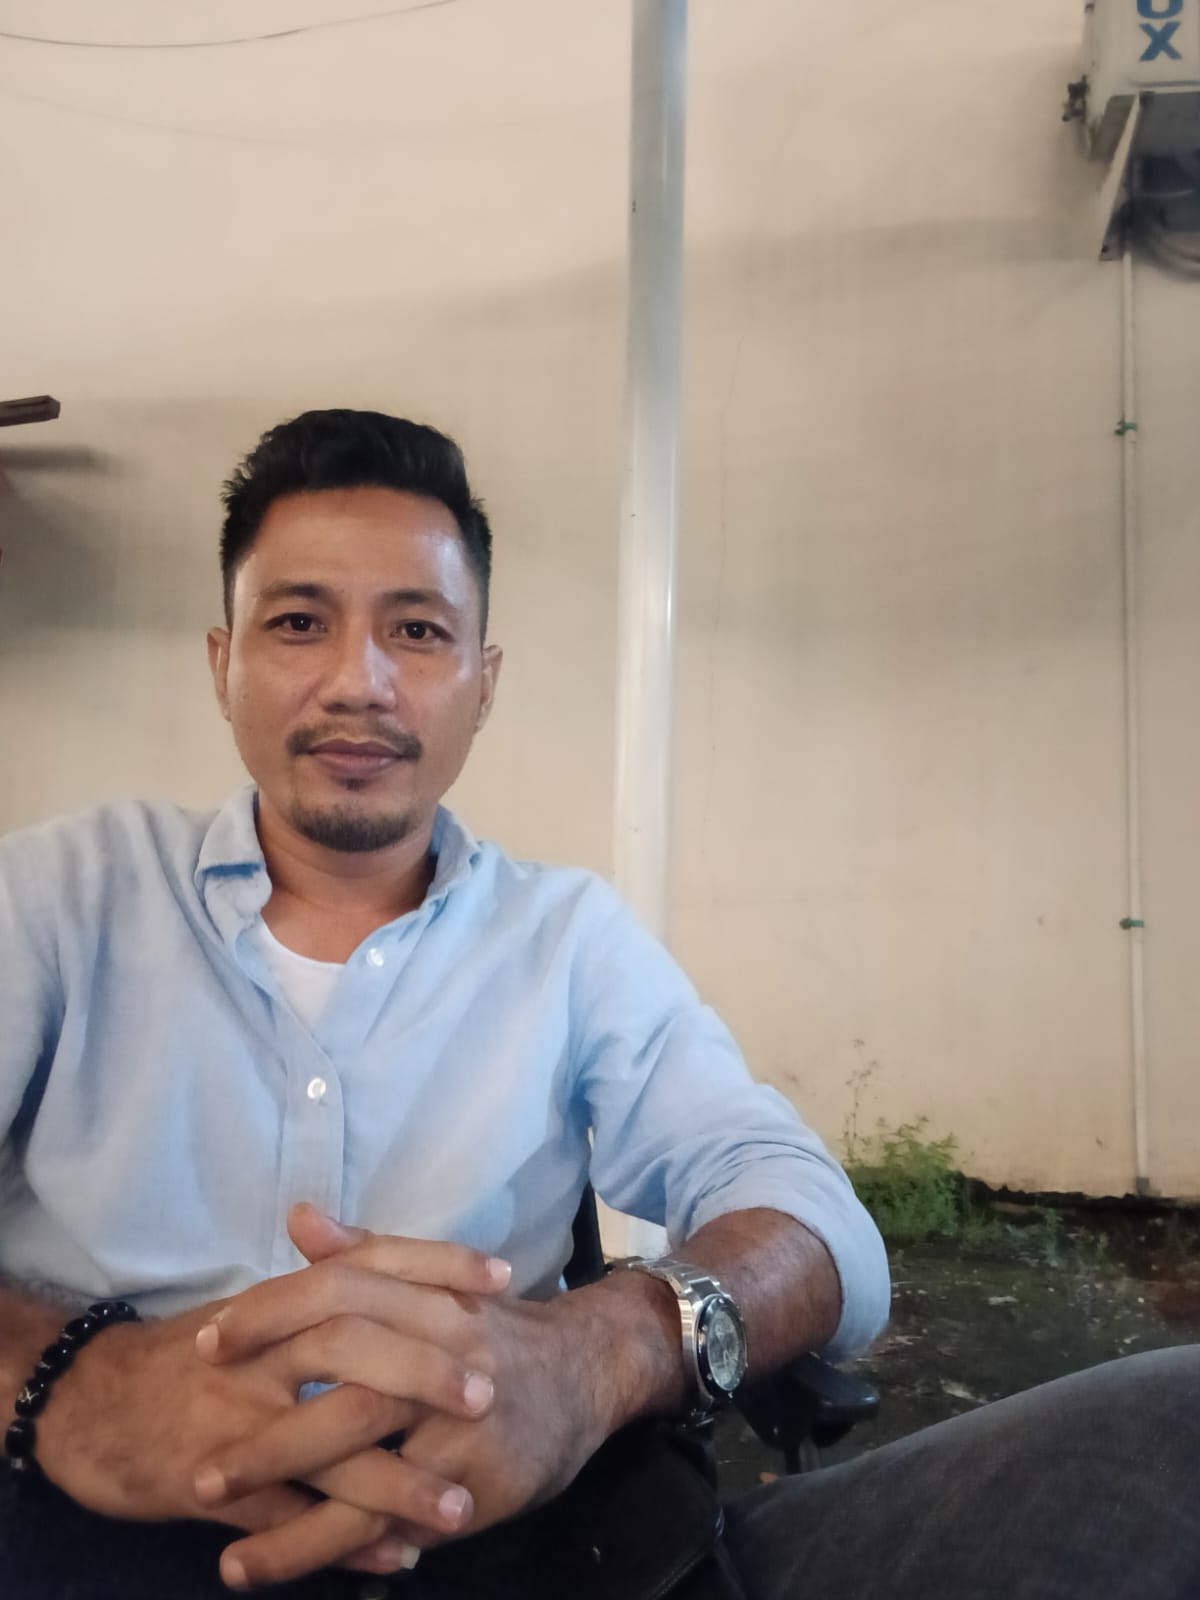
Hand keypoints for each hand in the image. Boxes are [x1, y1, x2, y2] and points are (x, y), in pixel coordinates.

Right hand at [38, 1210, 508, 1587]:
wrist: (86, 1405)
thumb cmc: (185, 1357)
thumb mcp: (251, 1311)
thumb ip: (319, 1284)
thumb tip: (391, 1257)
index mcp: (277, 1305)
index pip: (366, 1266)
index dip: (435, 1266)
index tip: (501, 1275)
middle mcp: (261, 1355)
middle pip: (352, 1347)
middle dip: (424, 1371)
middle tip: (488, 1391)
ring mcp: (236, 1421)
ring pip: (326, 1445)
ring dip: (398, 1480)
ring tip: (460, 1505)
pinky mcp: (210, 1485)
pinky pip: (286, 1517)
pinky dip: (341, 1542)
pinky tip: (392, 1558)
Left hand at [198, 1211, 653, 1561]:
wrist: (590, 1371)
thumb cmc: (492, 1329)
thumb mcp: (436, 1282)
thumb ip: (365, 1255)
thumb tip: (300, 1217)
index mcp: (428, 1296)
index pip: (340, 1291)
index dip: (269, 1314)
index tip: (205, 1344)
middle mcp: (447, 1351)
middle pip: (345, 1378)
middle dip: (267, 1431)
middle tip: (201, 1469)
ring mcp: (464, 1421)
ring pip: (366, 1463)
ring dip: (290, 1510)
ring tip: (223, 1548)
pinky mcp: (480, 1482)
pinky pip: (398, 1519)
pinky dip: (341, 1546)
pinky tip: (286, 1567)